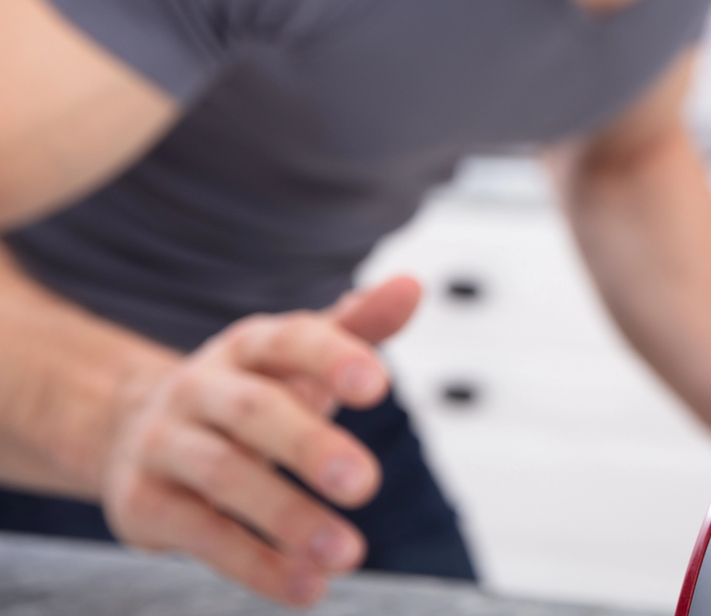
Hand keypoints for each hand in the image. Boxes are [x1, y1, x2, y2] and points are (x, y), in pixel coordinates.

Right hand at [100, 276, 422, 607]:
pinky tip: (308, 586)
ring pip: (224, 476)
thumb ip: (360, 327)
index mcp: (249, 346)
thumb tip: (414, 285)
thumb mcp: (301, 358)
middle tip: (366, 484)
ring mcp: (165, 444)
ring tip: (350, 555)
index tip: (379, 387)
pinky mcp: (143, 504)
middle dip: (310, 447)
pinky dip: (256, 564)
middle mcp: (200, 387)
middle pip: (253, 411)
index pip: (291, 341)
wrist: (137, 430)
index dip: (332, 358)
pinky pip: (201, 534)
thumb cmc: (251, 392)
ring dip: (288, 518)